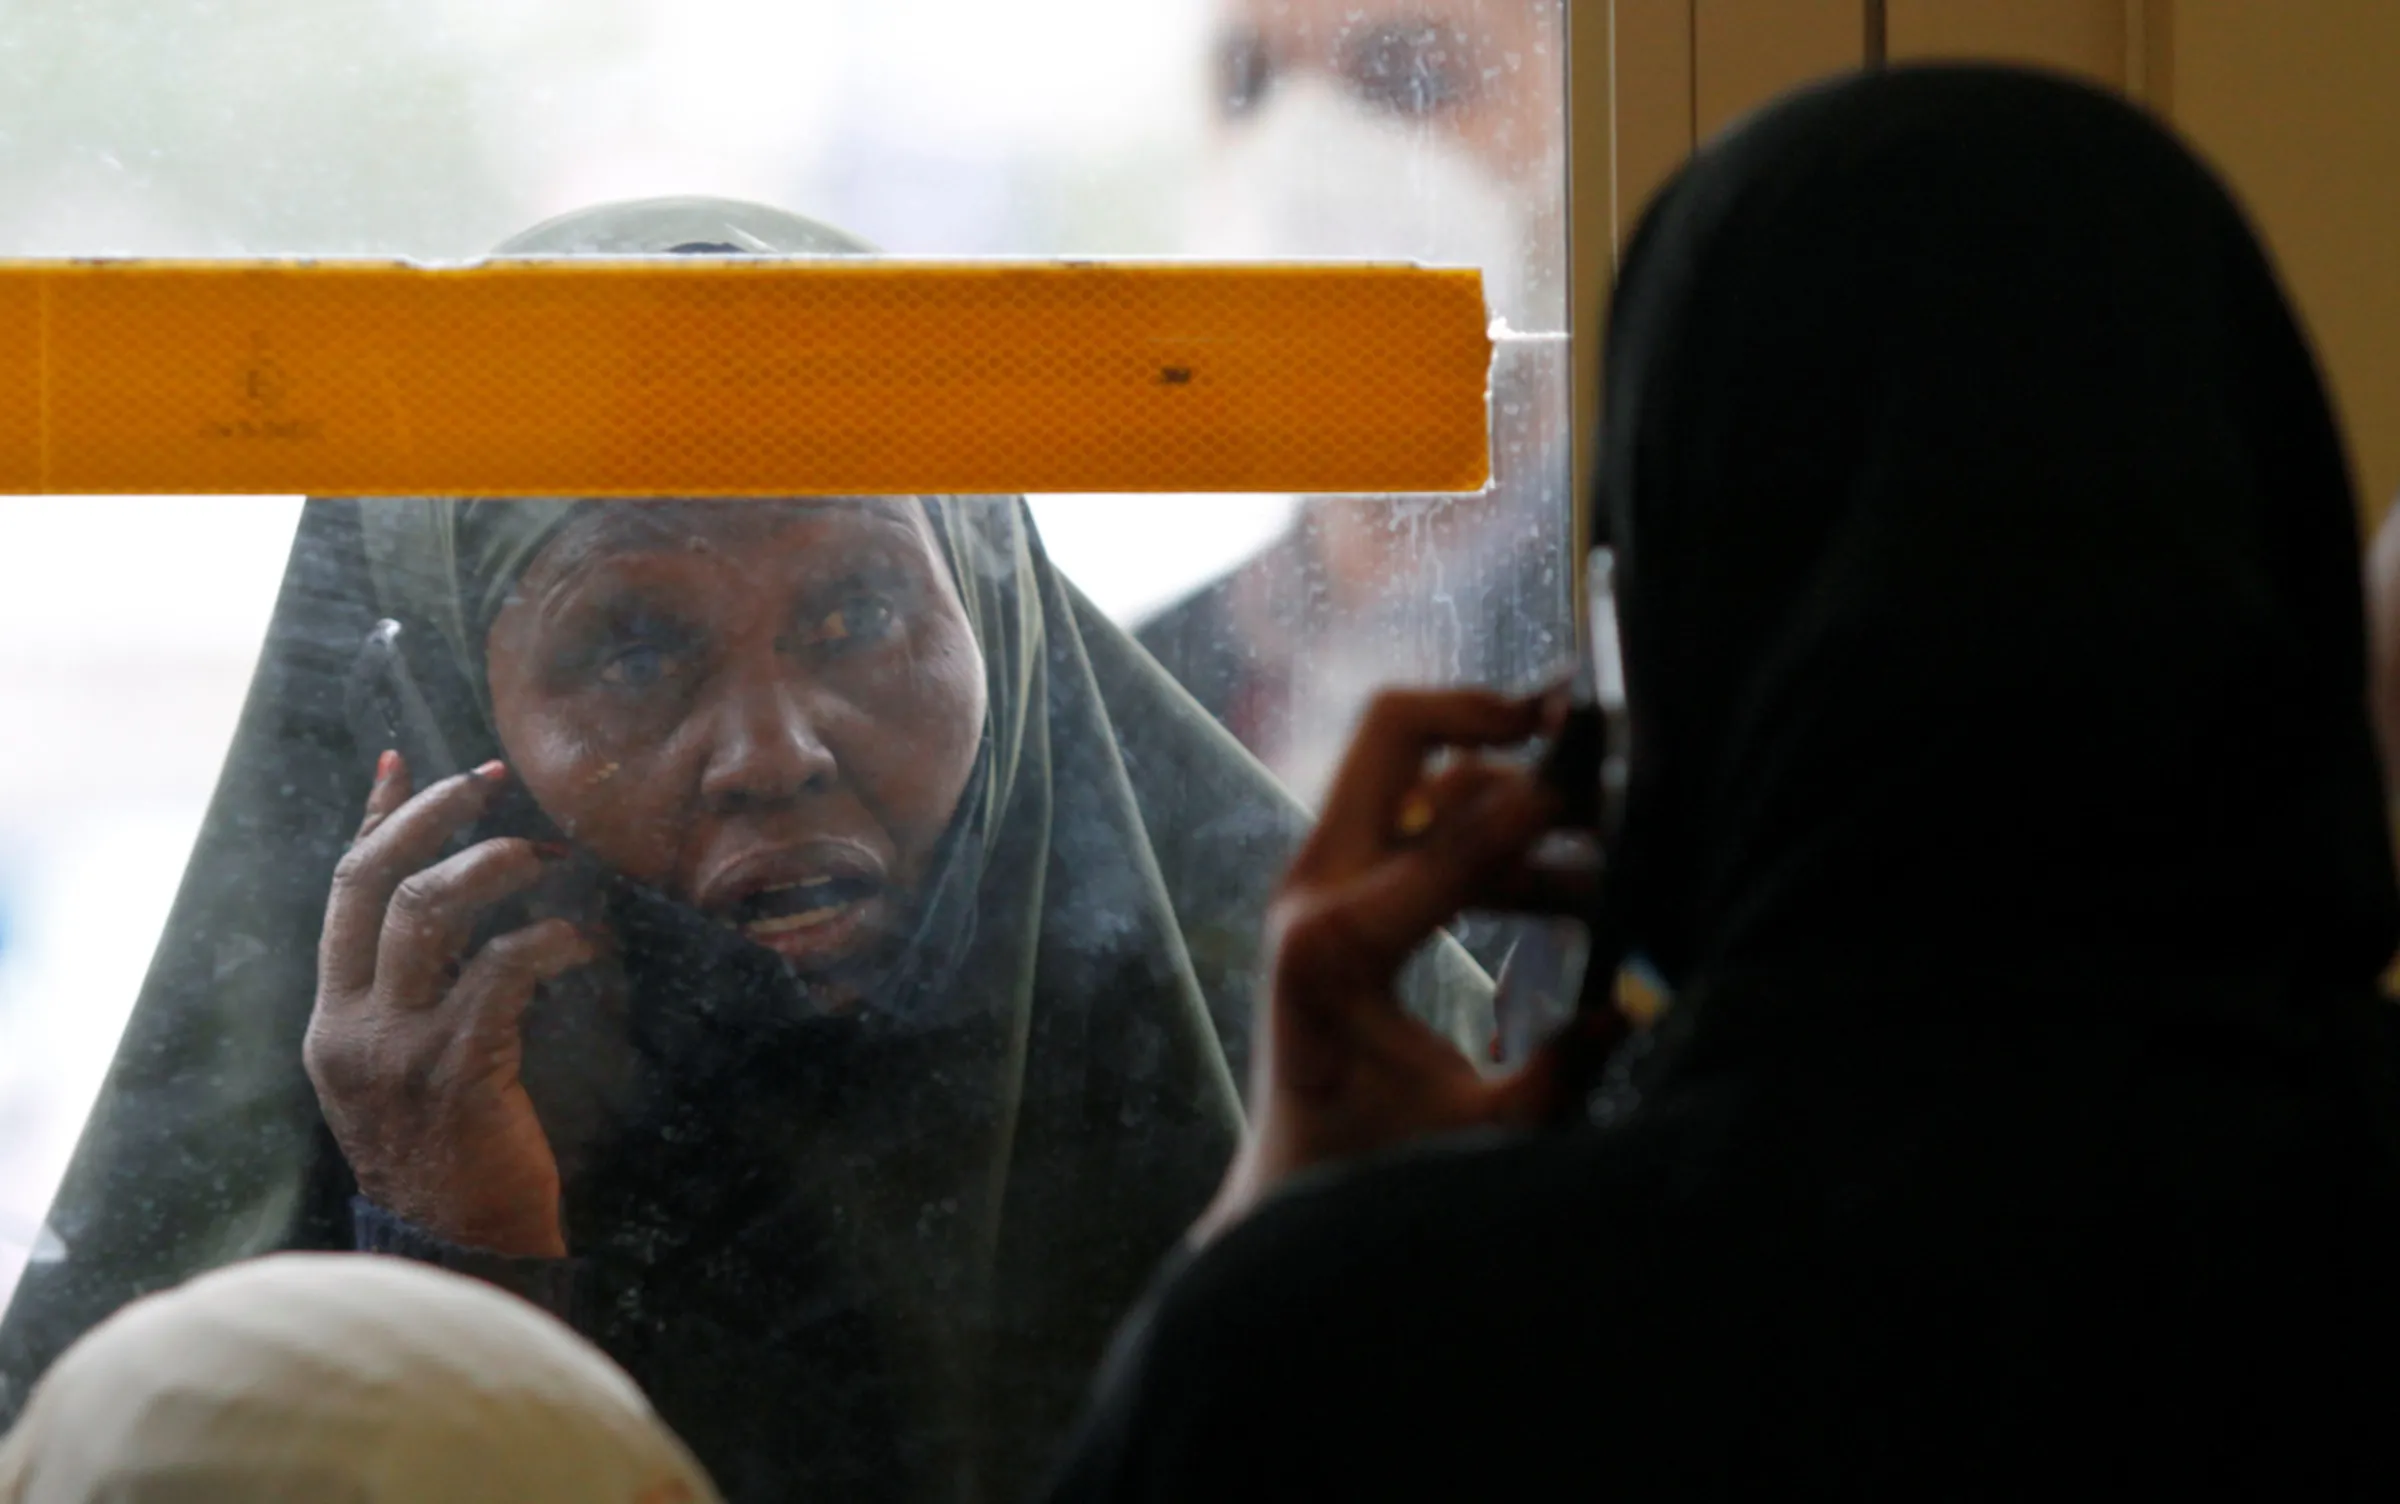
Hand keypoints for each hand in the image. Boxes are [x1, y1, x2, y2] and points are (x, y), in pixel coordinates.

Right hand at [305, 753, 594, 1257]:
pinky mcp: (455, 1071)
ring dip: (493, 864)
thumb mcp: (411, 1073)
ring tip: (548, 854)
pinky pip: (501, 971)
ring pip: (426, 911)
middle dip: (432, 817)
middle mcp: (349, 1029)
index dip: (373, 823)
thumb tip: (470, 921)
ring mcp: (395, 1050)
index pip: (341, 896)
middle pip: (372, 884)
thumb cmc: (459, 1161)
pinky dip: (549, 939)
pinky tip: (586, 941)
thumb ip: (421, 1000)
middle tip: (491, 779)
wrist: (463, 1256)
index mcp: (333, 1024)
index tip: (402, 763)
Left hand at [1194, 688, 1628, 1243]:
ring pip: (1409, 764)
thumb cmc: (1377, 1171)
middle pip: (1393, 733)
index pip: (1454, 836)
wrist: (1291, 1187)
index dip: (1544, 804)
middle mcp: (1310, 891)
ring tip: (1601, 830)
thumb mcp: (1485, 1134)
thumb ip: (1561, 1072)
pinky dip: (1483, 823)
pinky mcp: (1329, 890)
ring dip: (1503, 778)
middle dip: (1488, 712)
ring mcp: (1313, 881)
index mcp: (1336, 946)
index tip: (1612, 791)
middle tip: (1576, 720)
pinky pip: (1408, 814)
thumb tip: (1633, 1003)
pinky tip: (1566, 883)